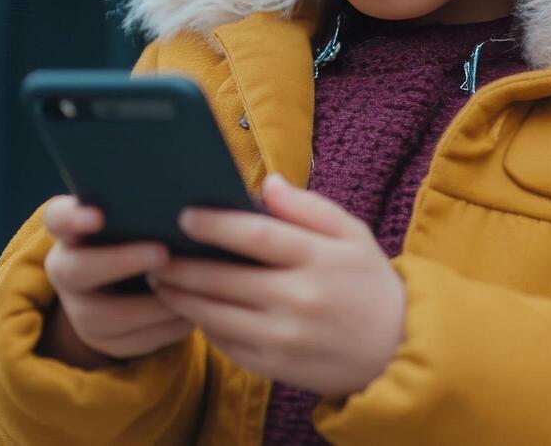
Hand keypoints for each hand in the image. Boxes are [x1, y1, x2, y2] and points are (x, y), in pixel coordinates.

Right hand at [39, 195, 194, 364]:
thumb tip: (191, 200)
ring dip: (150, 305)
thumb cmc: (145, 231)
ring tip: (188, 288)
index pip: (59, 217)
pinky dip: (164, 329)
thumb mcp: (142, 216)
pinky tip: (192, 313)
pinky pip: (130, 342)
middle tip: (162, 254)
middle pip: (78, 269)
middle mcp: (66, 268)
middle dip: (120, 262)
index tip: (97, 216)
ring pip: (104, 315)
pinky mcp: (102, 340)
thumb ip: (150, 206)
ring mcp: (79, 308)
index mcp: (72, 228)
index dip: (72, 218)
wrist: (133, 281)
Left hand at [146, 172, 405, 397]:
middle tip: (155, 252)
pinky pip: (226, 344)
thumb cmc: (368, 282)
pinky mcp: (276, 366)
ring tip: (160, 280)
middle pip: (224, 279)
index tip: (184, 215)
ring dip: (181, 297)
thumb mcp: (352, 234)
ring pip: (216, 316)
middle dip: (182, 265)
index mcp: (318, 259)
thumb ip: (308, 208)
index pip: (255, 236)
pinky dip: (203, 326)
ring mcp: (285, 337)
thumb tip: (267, 183)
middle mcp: (299, 299)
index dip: (215, 224)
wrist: (396, 349)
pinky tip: (190, 309)